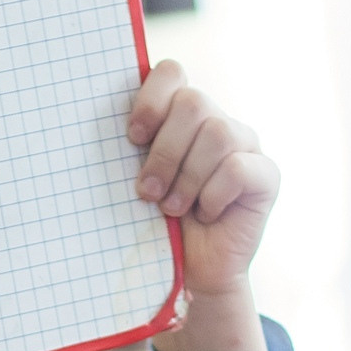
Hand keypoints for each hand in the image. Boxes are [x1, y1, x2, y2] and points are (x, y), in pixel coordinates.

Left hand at [127, 61, 277, 350]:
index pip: (171, 72)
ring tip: (172, 209)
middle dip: (165, 151)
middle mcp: (216, 122)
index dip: (151, 99)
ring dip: (187, 177)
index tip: (131, 137)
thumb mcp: (135, 183)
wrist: (188, 277)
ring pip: (218, 132)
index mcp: (181, 116)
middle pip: (194, 102)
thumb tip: (85, 123)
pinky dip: (214, 194)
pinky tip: (205, 214)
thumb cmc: (155, 227)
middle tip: (147, 192)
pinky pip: (238, 167)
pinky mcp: (265, 175)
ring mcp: (245, 145)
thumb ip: (128, 150)